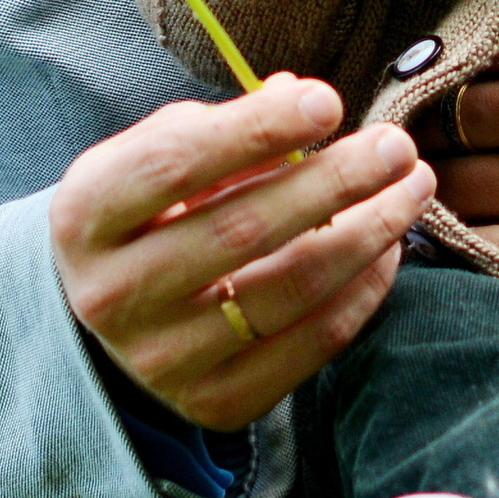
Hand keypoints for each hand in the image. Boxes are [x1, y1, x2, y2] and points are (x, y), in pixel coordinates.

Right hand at [52, 75, 435, 428]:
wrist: (106, 320)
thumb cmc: (144, 217)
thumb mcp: (151, 160)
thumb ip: (219, 127)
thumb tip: (300, 95)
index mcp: (86, 216)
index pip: (175, 163)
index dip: (257, 127)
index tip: (327, 99)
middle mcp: (114, 295)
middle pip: (243, 228)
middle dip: (335, 179)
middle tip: (397, 144)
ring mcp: (164, 359)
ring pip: (290, 288)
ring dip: (368, 232)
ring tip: (412, 187)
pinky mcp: (216, 403)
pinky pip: (312, 342)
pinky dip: (363, 290)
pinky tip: (388, 248)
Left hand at [437, 0, 498, 292]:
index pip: (450, 54)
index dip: (436, 73)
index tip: (432, 89)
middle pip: (439, 124)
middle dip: (430, 134)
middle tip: (426, 148)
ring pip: (452, 189)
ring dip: (440, 190)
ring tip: (444, 195)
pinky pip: (486, 253)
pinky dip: (464, 247)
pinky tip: (470, 239)